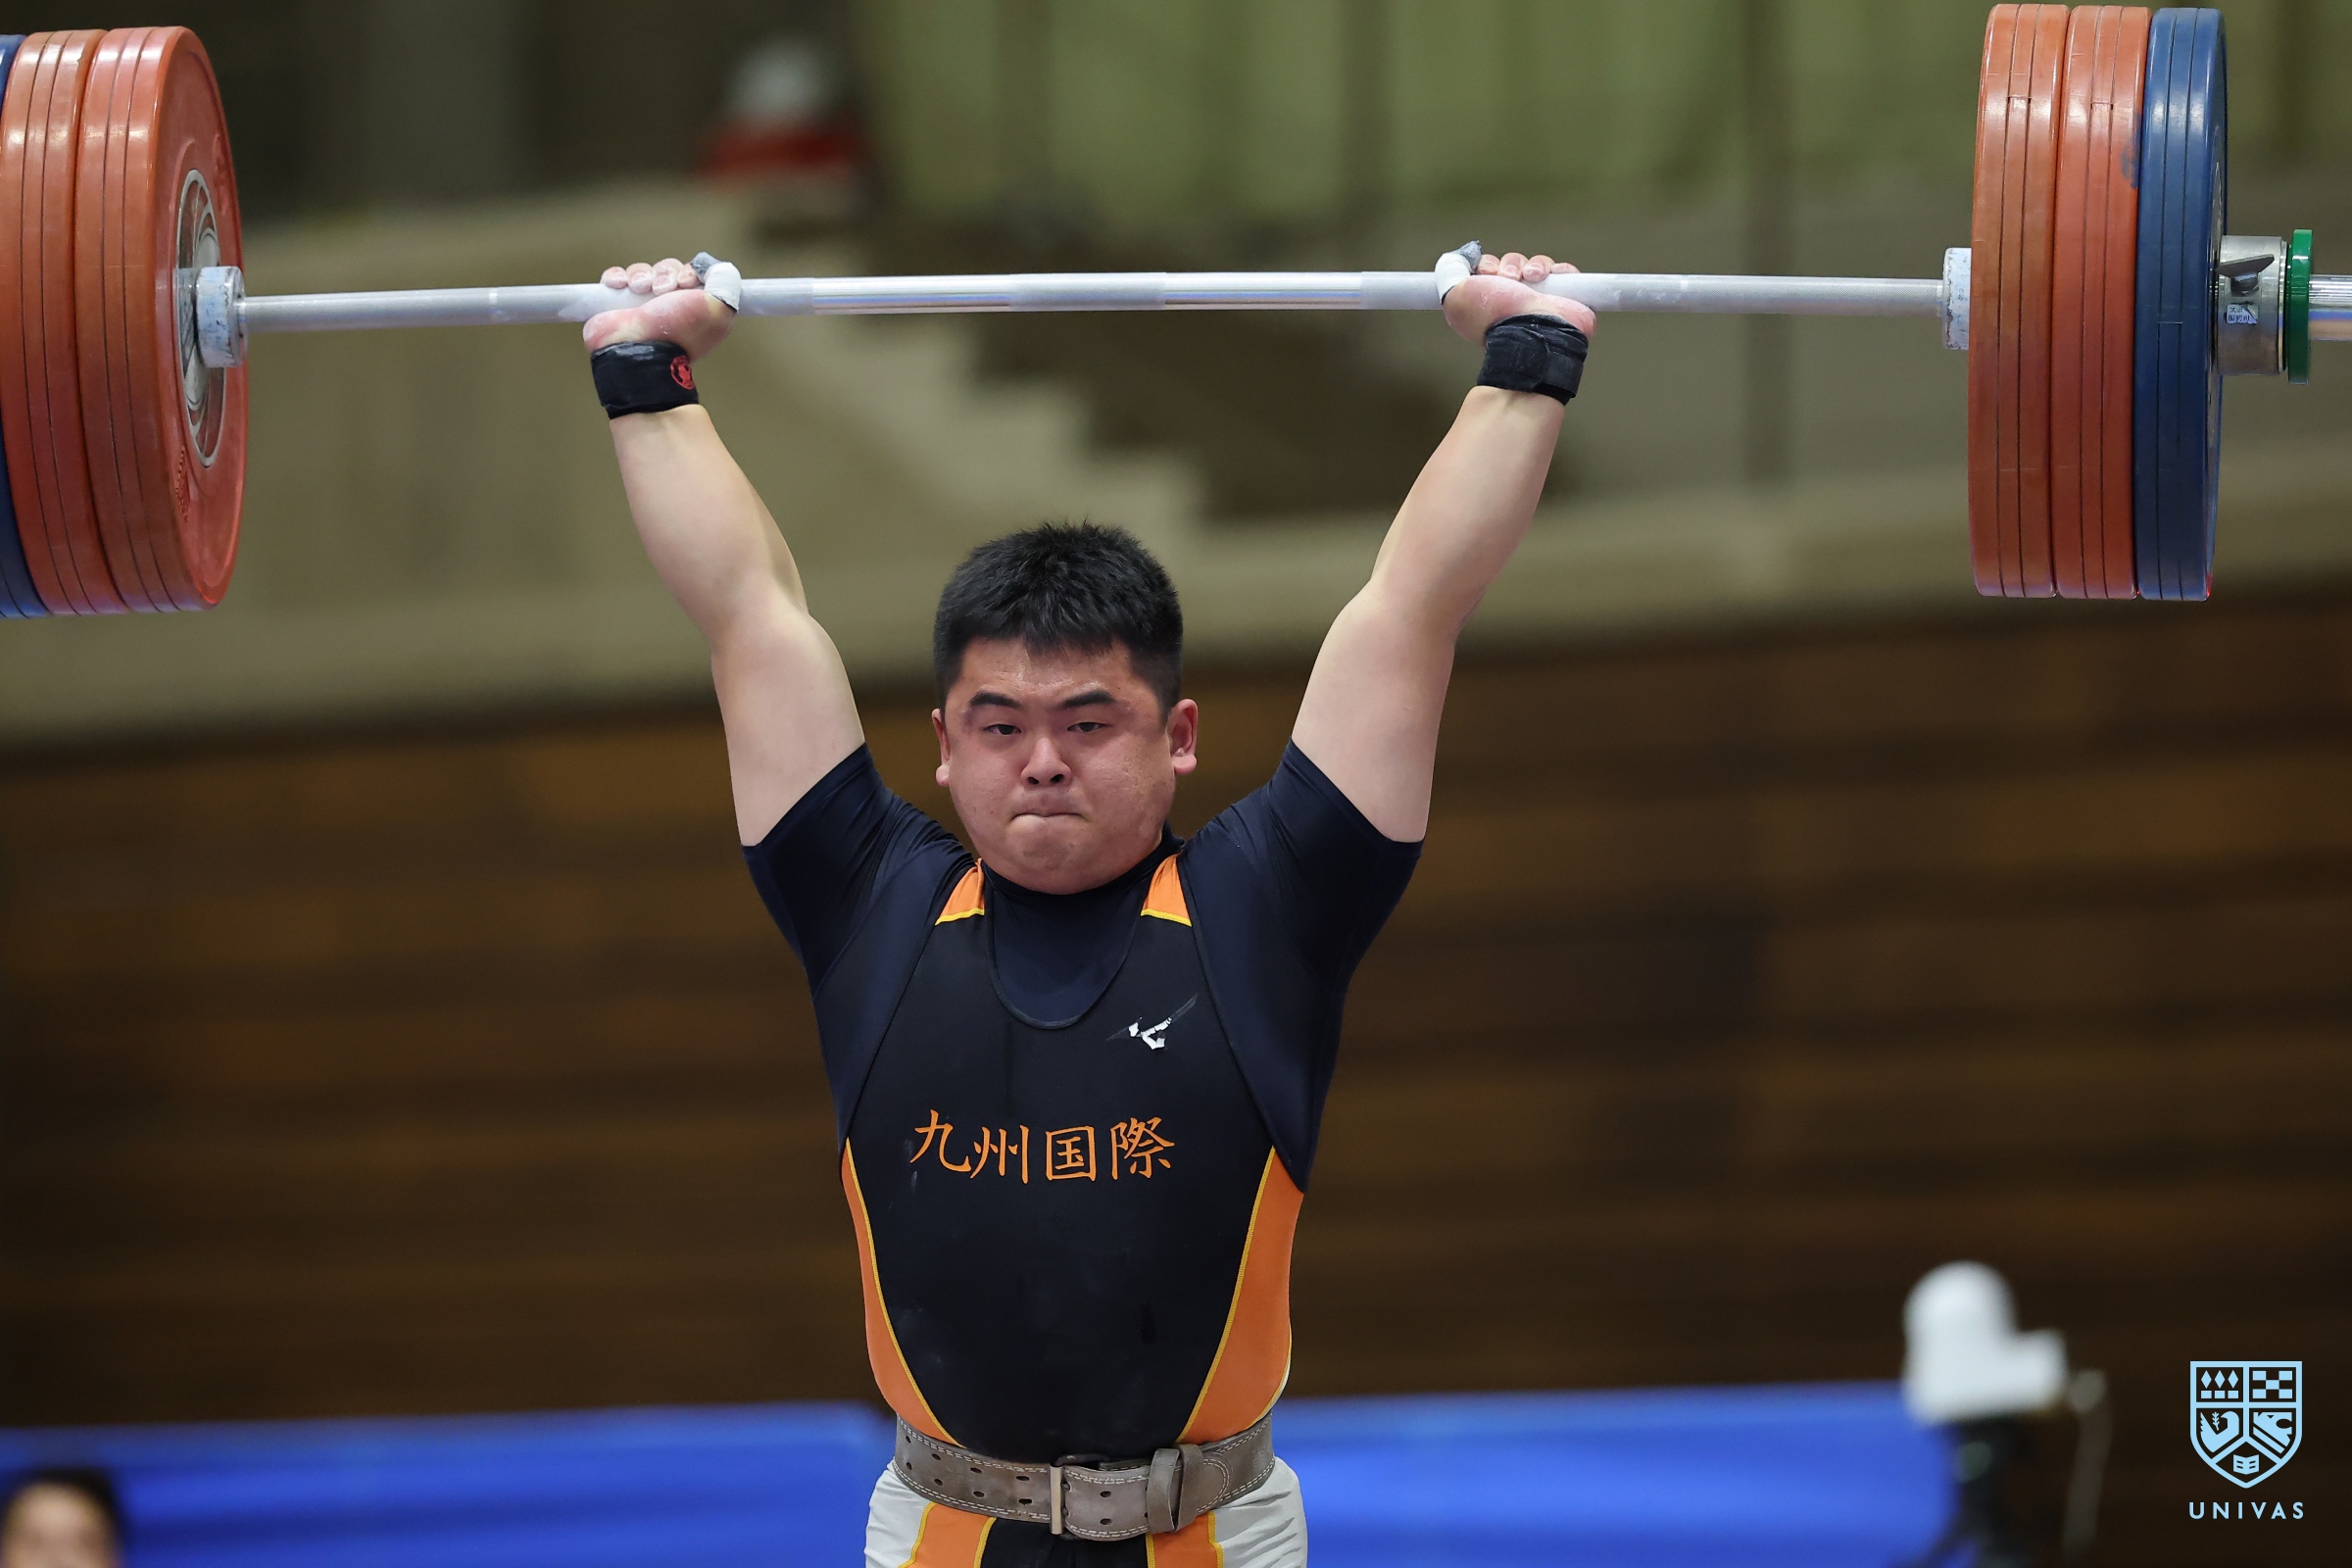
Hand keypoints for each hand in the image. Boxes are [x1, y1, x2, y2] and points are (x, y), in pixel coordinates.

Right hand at [583, 257, 736, 358]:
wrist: (635, 350)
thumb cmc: (676, 334)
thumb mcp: (718, 309)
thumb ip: (726, 284)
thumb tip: (714, 268)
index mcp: (695, 310)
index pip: (694, 276)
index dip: (690, 272)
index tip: (686, 282)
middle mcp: (670, 308)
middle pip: (668, 270)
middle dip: (665, 273)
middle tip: (662, 289)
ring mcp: (642, 307)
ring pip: (642, 272)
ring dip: (641, 275)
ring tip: (640, 289)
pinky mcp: (617, 305)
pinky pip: (617, 277)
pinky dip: (617, 276)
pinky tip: (620, 285)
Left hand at [1442, 251, 1595, 344]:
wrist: (1531, 332)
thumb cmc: (1495, 319)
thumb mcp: (1455, 296)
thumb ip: (1450, 275)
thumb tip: (1454, 261)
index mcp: (1490, 304)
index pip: (1490, 271)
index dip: (1487, 265)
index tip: (1485, 272)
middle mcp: (1515, 303)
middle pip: (1513, 265)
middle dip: (1510, 265)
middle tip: (1508, 279)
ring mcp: (1541, 301)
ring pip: (1538, 265)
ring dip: (1533, 265)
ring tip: (1530, 279)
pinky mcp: (1566, 298)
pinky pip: (1563, 272)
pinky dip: (1558, 270)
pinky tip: (1548, 278)